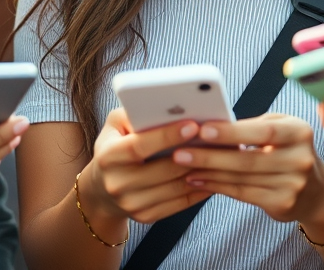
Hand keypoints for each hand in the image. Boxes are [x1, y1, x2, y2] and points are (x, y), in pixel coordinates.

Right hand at [77, 107, 209, 226]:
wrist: (102, 187)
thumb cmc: (115, 145)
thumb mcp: (116, 124)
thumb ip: (135, 113)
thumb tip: (168, 107)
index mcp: (108, 156)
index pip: (139, 146)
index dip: (166, 136)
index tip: (193, 125)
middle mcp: (117, 183)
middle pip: (164, 169)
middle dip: (194, 153)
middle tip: (218, 139)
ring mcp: (131, 204)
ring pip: (176, 187)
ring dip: (202, 170)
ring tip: (222, 154)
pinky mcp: (146, 216)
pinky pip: (180, 203)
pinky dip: (200, 188)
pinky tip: (214, 173)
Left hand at [174, 113, 323, 227]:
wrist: (317, 191)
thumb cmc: (291, 149)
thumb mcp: (283, 128)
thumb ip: (255, 125)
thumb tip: (215, 127)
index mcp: (299, 132)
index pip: (263, 132)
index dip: (232, 132)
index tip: (203, 130)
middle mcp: (299, 160)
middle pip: (248, 159)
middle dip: (210, 156)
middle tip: (181, 152)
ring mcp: (292, 185)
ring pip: (241, 178)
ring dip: (208, 172)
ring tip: (183, 166)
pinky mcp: (282, 204)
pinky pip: (242, 193)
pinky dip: (217, 186)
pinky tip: (199, 180)